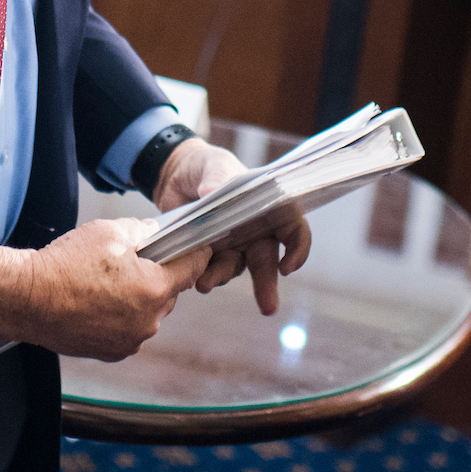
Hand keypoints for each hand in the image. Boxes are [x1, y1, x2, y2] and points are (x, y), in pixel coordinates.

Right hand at [0, 217, 202, 362]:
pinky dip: (121, 316)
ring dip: (137, 298)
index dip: (194, 253)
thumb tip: (155, 233)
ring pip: (148, 312)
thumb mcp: (108, 232)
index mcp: (154, 289)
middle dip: (157, 276)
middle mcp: (149, 321)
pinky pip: (130, 329)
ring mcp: (131, 341)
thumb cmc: (64, 265)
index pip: (193, 268)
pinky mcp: (113, 352)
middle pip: (168, 292)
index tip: (195, 246)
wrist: (27, 299)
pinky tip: (97, 301)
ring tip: (107, 282)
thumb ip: (142, 232)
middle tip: (131, 261)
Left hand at [153, 138, 311, 313]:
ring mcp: (233, 244)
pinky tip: (194, 278)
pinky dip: (204, 275)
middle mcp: (254, 230)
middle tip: (268, 307)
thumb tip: (213, 190)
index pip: (293, 227)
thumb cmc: (203, 166)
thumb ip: (217, 176)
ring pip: (235, 268)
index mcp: (265, 206)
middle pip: (267, 260)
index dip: (298, 247)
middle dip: (267, 285)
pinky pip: (211, 269)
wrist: (173, 177)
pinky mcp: (210, 253)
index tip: (287, 267)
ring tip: (204, 283)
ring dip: (222, 278)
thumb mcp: (213, 164)